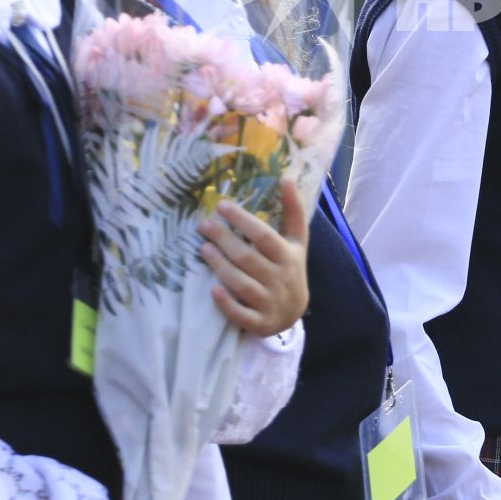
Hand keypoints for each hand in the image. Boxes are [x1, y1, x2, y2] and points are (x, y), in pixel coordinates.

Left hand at [198, 187, 308, 336]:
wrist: (293, 312)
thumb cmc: (290, 268)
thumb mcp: (297, 241)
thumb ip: (293, 211)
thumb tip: (286, 177)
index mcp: (288, 256)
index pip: (264, 236)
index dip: (243, 221)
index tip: (222, 206)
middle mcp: (280, 278)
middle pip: (248, 258)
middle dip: (224, 240)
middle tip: (204, 224)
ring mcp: (269, 301)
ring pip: (242, 284)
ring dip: (220, 266)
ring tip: (203, 248)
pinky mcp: (259, 322)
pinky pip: (241, 314)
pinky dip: (227, 304)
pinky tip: (212, 290)